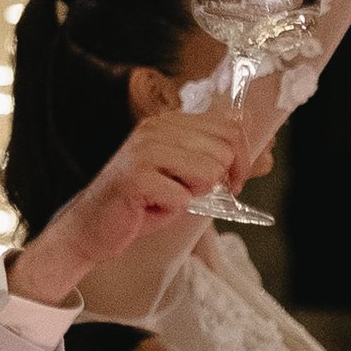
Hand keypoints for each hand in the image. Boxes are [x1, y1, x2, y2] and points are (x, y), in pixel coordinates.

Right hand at [12, 104, 248, 298]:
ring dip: (194, 195)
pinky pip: (182, 198)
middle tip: (194, 194)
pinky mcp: (136, 178)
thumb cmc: (140, 204)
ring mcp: (144, 150)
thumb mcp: (180, 173)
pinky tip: (150, 209)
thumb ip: (209, 157)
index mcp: (168, 122)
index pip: (230, 128)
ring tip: (167, 197)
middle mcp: (155, 129)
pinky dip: (172, 212)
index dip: (242, 160)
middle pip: (224, 150)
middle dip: (221, 181)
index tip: (233, 182)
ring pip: (208, 172)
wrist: (92, 228)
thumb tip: (258, 154)